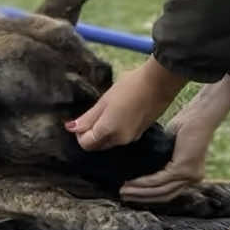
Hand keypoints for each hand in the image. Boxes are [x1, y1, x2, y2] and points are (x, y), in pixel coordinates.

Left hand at [66, 56, 187, 150]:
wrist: (159, 83)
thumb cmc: (129, 87)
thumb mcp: (105, 100)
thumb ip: (88, 117)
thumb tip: (71, 128)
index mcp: (109, 131)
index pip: (86, 144)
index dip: (79, 133)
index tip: (81, 119)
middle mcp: (120, 140)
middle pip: (97, 145)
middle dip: (90, 134)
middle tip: (92, 114)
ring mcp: (132, 139)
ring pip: (109, 142)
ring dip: (102, 133)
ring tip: (105, 111)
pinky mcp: (140, 134)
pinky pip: (121, 137)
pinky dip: (114, 131)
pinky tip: (118, 114)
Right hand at [119, 74, 229, 203]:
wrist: (201, 113)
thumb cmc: (186, 123)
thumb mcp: (172, 144)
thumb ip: (163, 157)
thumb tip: (143, 164)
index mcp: (190, 175)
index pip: (168, 191)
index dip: (149, 195)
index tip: (131, 194)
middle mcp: (192, 179)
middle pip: (164, 196)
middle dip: (141, 197)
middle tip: (123, 196)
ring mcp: (189, 176)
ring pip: (160, 190)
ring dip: (140, 192)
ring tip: (123, 191)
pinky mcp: (184, 169)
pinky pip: (160, 179)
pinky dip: (144, 182)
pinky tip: (132, 182)